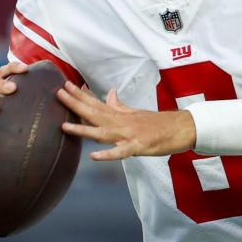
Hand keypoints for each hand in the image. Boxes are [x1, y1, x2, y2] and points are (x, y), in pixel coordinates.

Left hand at [57, 82, 195, 160]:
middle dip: (76, 103)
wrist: (182, 128)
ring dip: (84, 128)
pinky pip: (121, 152)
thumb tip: (110, 93)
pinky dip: (108, 154)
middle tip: (59, 92)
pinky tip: (94, 156)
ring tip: (65, 125)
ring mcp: (130, 134)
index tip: (65, 85)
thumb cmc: (159, 123)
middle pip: (95, 113)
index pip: (97, 103)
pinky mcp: (139, 146)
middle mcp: (122, 122)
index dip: (81, 95)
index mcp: (121, 115)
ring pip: (103, 132)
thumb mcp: (137, 112)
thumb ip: (120, 105)